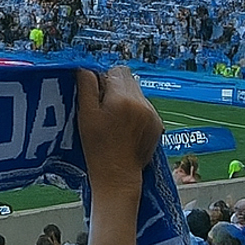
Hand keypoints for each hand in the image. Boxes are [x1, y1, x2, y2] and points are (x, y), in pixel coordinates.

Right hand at [76, 65, 161, 202]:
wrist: (118, 176)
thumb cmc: (97, 147)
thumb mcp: (86, 116)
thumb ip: (87, 87)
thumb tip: (86, 68)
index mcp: (122, 98)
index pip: (117, 71)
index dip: (104, 79)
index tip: (97, 95)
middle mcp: (141, 103)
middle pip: (129, 79)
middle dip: (116, 88)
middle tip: (104, 107)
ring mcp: (152, 114)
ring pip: (138, 93)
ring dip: (126, 99)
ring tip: (115, 121)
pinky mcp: (158, 125)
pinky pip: (145, 108)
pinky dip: (135, 112)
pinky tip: (125, 129)